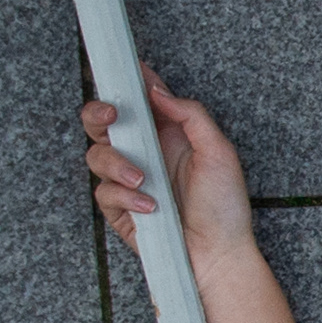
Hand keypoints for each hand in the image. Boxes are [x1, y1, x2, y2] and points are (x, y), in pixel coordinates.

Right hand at [81, 68, 254, 263]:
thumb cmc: (224, 206)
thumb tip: (158, 91)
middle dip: (98, 112)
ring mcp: (129, 179)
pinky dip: (124, 196)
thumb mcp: (219, 152)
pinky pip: (103, 191)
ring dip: (117, 163)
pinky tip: (149, 205)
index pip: (140, 99)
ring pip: (97, 154)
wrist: (218, 254)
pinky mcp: (119, 207)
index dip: (127, 81)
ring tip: (143, 178)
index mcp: (168, 133)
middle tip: (112, 116)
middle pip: (102, 121)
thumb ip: (191, 115)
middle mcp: (145, 152)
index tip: (120, 68)